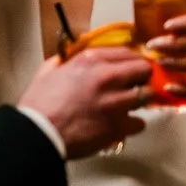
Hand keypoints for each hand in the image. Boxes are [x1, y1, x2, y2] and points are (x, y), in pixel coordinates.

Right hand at [17, 47, 152, 158]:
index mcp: (90, 61)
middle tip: (134, 85)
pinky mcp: (119, 125)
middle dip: (141, 78)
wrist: (38, 133)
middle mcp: (107, 77)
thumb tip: (66, 60)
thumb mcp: (46, 72)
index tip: (133, 67)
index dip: (133, 61)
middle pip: (144, 70)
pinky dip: (132, 125)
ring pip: (147, 95)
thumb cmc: (39, 105)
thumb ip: (61, 62)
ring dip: (139, 101)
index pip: (128, 53)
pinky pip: (140, 123)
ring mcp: (116, 102)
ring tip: (128, 106)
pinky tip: (122, 125)